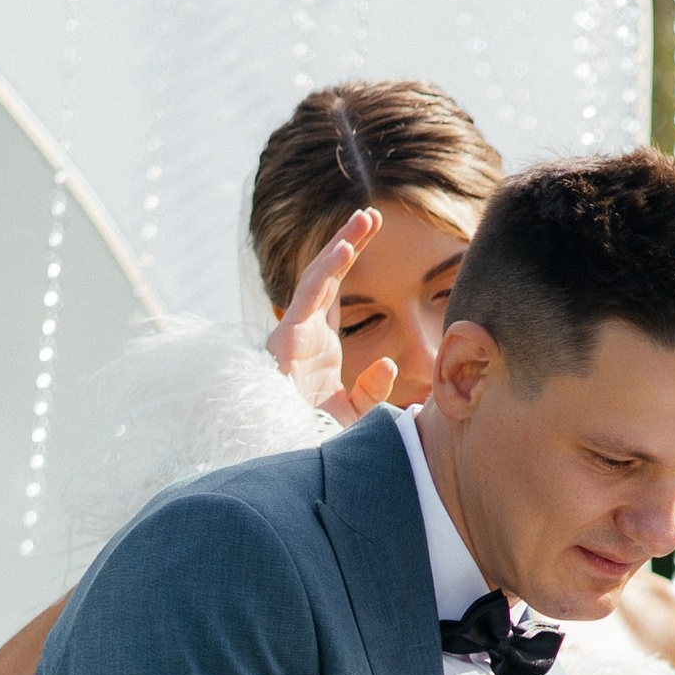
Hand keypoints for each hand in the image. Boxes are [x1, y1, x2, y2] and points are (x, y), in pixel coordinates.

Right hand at [266, 209, 397, 423]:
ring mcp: (293, 335)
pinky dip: (326, 271)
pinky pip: (307, 297)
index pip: (338, 295)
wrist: (284, 458)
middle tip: (371, 216)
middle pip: (328, 278)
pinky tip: (345, 249)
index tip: (373, 236)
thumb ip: (372, 392)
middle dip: (348, 244)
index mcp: (318, 347)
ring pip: (318, 280)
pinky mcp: (285, 340)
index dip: (352, 265)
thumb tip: (390, 365)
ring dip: (341, 247)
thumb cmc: (310, 439)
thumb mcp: (353, 416)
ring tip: (365, 220)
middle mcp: (304, 335)